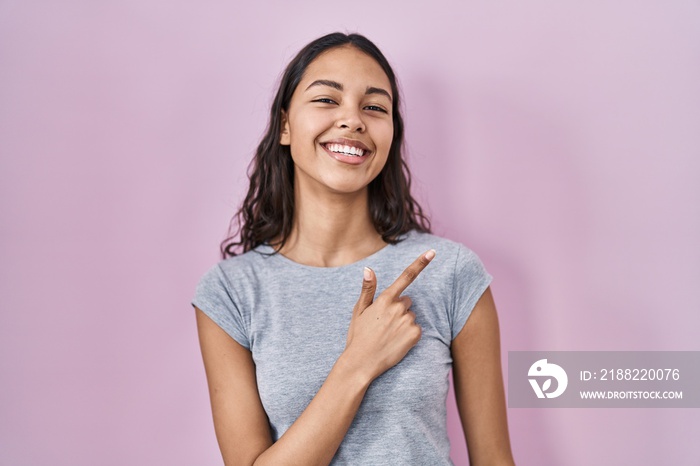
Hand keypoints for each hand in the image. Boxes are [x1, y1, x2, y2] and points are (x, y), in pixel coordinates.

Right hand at [344, 249, 435, 381]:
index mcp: (385, 299)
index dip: (420, 263)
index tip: (433, 252)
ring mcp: (408, 321)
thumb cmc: (358, 336)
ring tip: (388, 335)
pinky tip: (396, 341)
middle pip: (407, 301)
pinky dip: (409, 335)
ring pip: (411, 316)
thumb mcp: (359, 310)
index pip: (406, 276)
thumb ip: (367, 289)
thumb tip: (368, 269)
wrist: (362, 362)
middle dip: (399, 309)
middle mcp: (398, 307)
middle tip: (384, 324)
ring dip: (403, 323)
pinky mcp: (415, 334)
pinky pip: (417, 329)